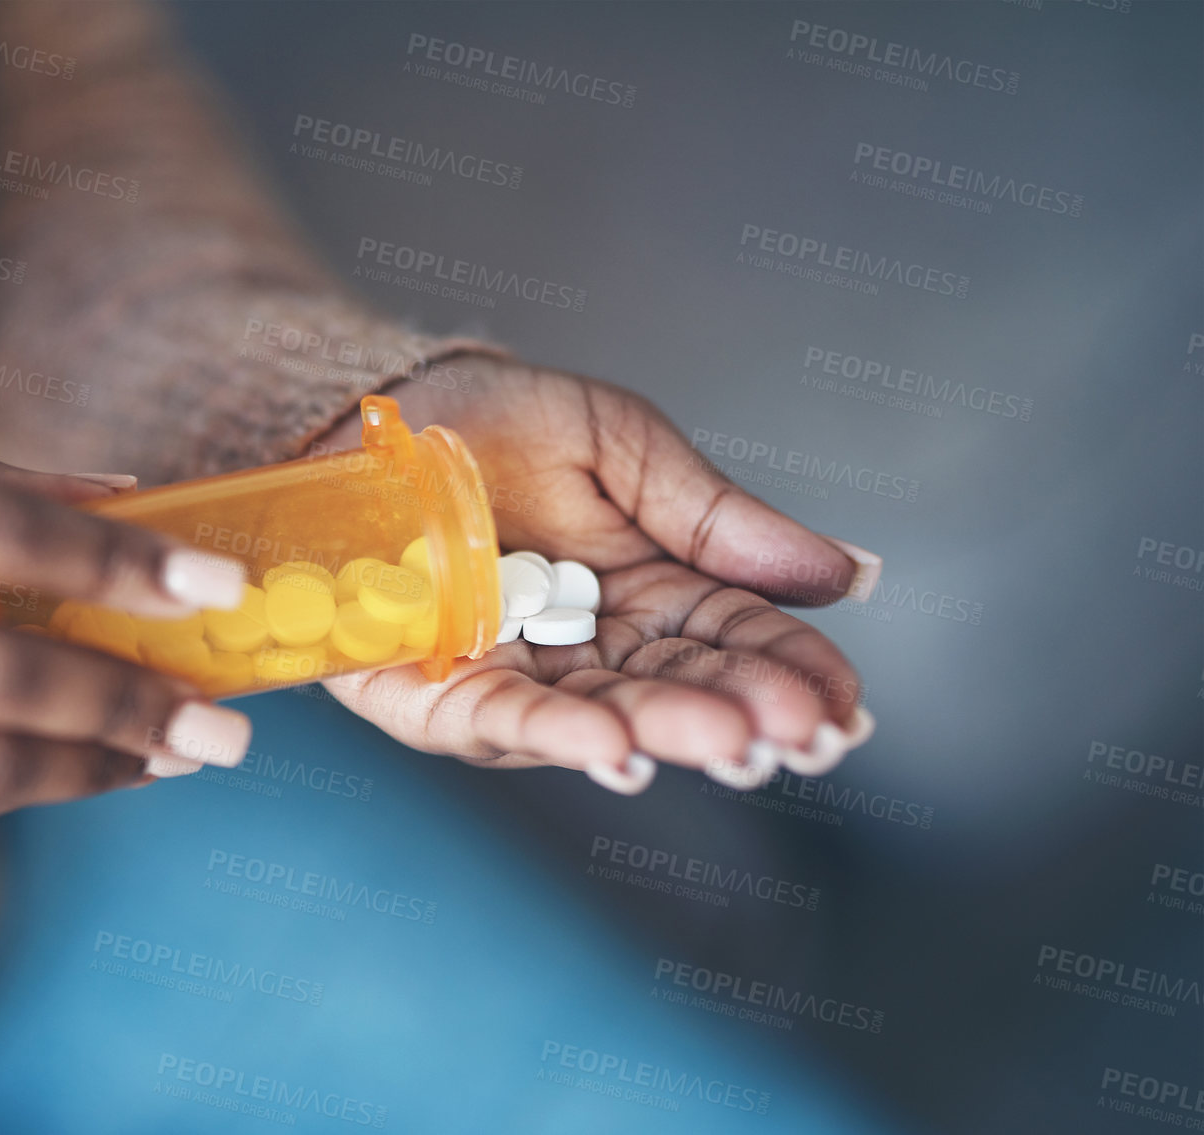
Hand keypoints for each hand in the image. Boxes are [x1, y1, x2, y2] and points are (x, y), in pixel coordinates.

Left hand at [320, 356, 878, 794]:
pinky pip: (499, 718)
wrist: (370, 403)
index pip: (730, 639)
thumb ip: (720, 520)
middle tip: (807, 737)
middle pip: (674, 689)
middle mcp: (586, 650)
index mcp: (643, 592)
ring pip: (600, 714)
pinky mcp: (435, 690)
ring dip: (665, 731)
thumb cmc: (493, 422)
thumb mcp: (626, 448)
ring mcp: (514, 675)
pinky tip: (618, 750)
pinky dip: (557, 736)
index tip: (849, 707)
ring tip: (733, 743)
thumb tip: (853, 575)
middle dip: (742, 714)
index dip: (789, 673)